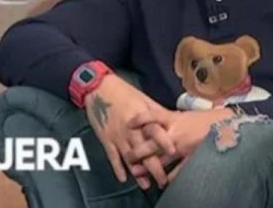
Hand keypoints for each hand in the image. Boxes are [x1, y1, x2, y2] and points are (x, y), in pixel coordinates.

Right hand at [84, 75, 176, 189]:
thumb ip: (157, 112)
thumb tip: (173, 120)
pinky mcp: (106, 139)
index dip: (164, 142)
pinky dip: (117, 168)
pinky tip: (124, 179)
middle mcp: (130, 129)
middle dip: (153, 166)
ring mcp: (118, 135)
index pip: (155, 131)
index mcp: (141, 117)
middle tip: (162, 180)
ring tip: (146, 184)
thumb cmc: (124, 92)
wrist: (99, 88)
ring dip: (138, 172)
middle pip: (144, 150)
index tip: (173, 152)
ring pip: (129, 157)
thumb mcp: (143, 99)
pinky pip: (112, 156)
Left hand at [127, 105, 233, 180]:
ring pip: (160, 160)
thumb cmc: (203, 118)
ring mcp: (182, 147)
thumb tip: (152, 122)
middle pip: (151, 143)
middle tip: (128, 157)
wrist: (225, 124)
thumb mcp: (184, 115)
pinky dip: (169, 176)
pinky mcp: (190, 157)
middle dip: (137, 152)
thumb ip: (169, 119)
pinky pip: (177, 170)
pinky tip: (164, 181)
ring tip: (138, 174)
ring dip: (148, 168)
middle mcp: (174, 133)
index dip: (139, 119)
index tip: (128, 123)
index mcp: (172, 118)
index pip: (151, 116)